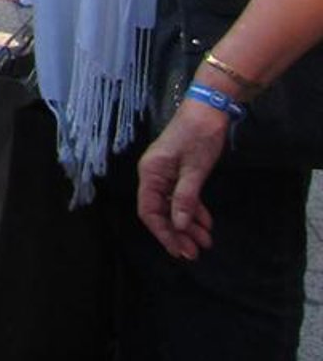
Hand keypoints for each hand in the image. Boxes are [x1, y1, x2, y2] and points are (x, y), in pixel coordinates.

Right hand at [135, 101, 227, 259]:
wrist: (210, 108)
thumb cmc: (199, 135)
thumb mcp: (195, 169)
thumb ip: (185, 198)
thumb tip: (179, 226)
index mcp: (151, 173)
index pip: (149, 210)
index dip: (163, 233)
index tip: (179, 250)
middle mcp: (154, 175)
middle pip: (160, 211)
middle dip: (177, 233)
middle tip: (195, 252)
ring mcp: (166, 173)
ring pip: (173, 206)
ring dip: (188, 225)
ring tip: (205, 241)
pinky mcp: (179, 171)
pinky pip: (182, 197)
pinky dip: (193, 210)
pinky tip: (206, 222)